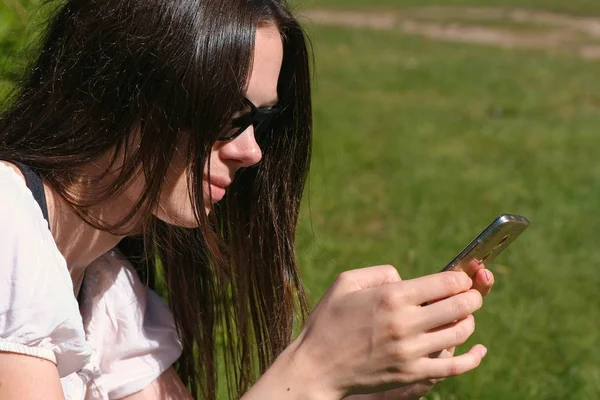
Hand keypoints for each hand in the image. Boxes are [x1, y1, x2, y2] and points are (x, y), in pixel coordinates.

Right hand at [343, 261, 495, 399]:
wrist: (316, 367)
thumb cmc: (328, 320)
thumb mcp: (345, 282)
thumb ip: (380, 273)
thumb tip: (405, 278)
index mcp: (391, 297)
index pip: (446, 283)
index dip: (461, 278)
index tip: (461, 278)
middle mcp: (405, 323)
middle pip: (460, 306)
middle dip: (472, 296)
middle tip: (470, 294)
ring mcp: (410, 352)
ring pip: (460, 334)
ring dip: (469, 321)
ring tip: (463, 316)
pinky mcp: (411, 375)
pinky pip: (453, 367)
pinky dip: (472, 358)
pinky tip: (479, 350)